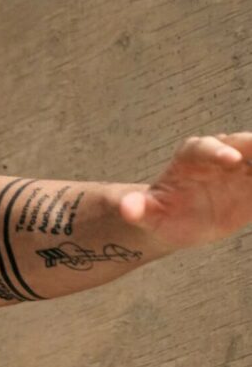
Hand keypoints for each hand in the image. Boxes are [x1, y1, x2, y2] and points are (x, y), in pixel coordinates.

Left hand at [119, 132, 251, 247]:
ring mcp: (243, 167)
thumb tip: (125, 208)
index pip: (206, 148)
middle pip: (244, 144)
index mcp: (193, 156)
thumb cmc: (159, 214)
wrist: (177, 222)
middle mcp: (222, 154)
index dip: (219, 152)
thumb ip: (139, 211)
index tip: (232, 161)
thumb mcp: (147, 216)